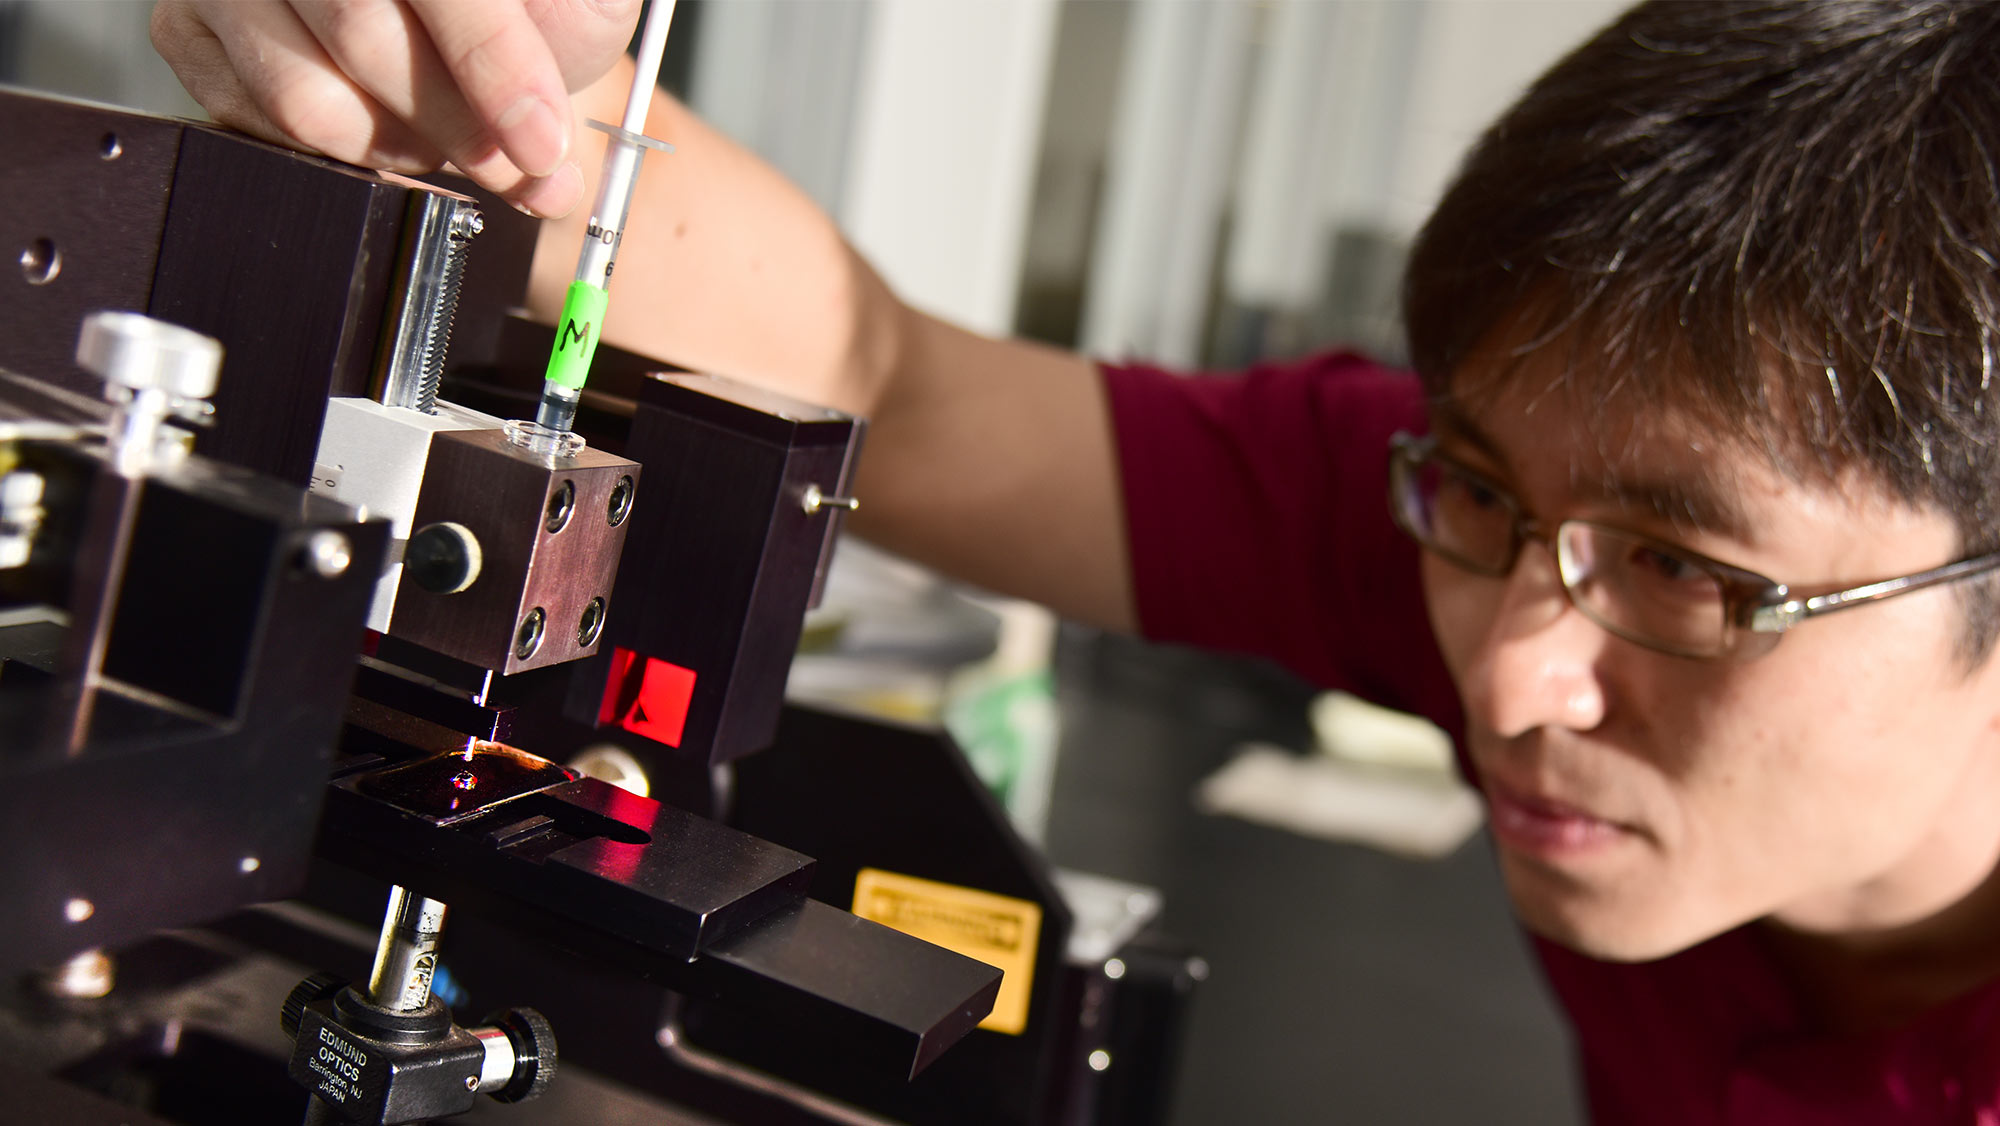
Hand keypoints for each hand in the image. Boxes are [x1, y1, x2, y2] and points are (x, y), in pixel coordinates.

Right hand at [151, 0, 639, 216]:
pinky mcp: (188, 26)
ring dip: (395, 145)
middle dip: (454, 126)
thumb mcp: (575, 1)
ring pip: (306, 96)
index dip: (494, 66)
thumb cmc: (529, 3)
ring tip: (441, 135)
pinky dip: (341, 150)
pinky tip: (382, 125)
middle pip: (361, 34)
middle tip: (508, 163)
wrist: (477, 20)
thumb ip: (567, 21)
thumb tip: (545, 118)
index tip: (542, 142)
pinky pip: (258, 122)